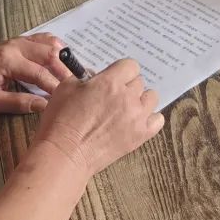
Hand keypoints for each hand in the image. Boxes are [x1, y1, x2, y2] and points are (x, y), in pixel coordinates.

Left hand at [0, 33, 73, 113]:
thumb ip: (18, 103)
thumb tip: (44, 106)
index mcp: (8, 61)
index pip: (39, 73)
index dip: (55, 87)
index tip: (66, 99)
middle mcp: (15, 46)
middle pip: (48, 53)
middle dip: (64, 70)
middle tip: (75, 86)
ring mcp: (16, 41)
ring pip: (48, 43)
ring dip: (62, 57)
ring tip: (71, 74)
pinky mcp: (16, 42)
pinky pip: (41, 40)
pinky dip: (54, 48)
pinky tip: (61, 59)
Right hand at [32, 58, 164, 176]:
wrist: (64, 154)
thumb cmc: (61, 120)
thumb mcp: (67, 87)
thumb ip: (85, 77)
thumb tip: (96, 78)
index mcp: (110, 82)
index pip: (130, 65)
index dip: (121, 71)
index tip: (113, 78)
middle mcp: (128, 97)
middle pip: (139, 82)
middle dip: (126, 86)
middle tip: (112, 97)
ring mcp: (137, 118)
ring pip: (151, 98)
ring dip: (140, 100)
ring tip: (125, 109)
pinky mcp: (140, 136)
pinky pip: (158, 120)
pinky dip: (150, 119)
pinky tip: (136, 121)